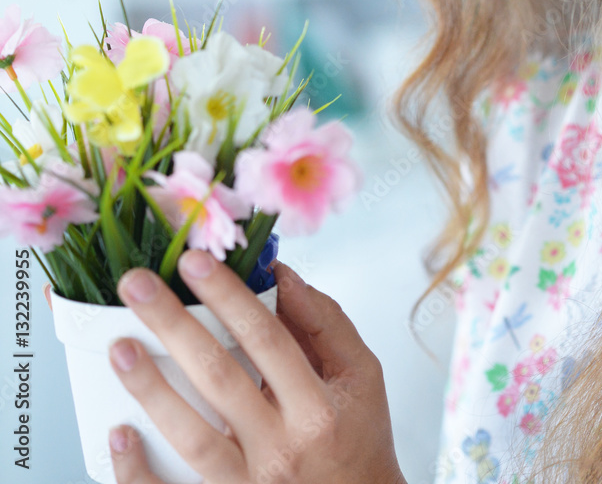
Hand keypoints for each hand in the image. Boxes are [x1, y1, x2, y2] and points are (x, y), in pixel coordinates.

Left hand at [45, 253, 406, 483]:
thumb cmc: (357, 439)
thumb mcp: (359, 374)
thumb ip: (323, 321)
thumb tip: (280, 274)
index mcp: (317, 407)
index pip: (266, 338)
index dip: (228, 296)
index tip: (193, 261)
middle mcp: (282, 447)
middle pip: (219, 377)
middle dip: (173, 325)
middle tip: (136, 284)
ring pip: (191, 436)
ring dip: (151, 389)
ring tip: (120, 347)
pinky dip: (139, 471)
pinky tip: (120, 434)